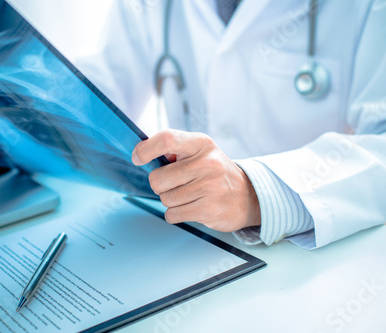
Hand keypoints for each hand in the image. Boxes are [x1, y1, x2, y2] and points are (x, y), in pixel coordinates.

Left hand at [132, 129, 260, 231]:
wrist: (248, 196)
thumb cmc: (215, 173)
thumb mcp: (201, 152)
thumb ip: (175, 150)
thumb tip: (142, 155)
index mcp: (201, 144)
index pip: (167, 139)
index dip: (146, 149)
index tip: (137, 158)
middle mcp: (207, 163)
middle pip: (158, 178)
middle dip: (160, 185)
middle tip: (175, 184)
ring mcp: (209, 187)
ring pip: (165, 199)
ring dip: (171, 201)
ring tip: (189, 195)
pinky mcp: (208, 210)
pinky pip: (172, 214)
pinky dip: (176, 214)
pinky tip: (192, 207)